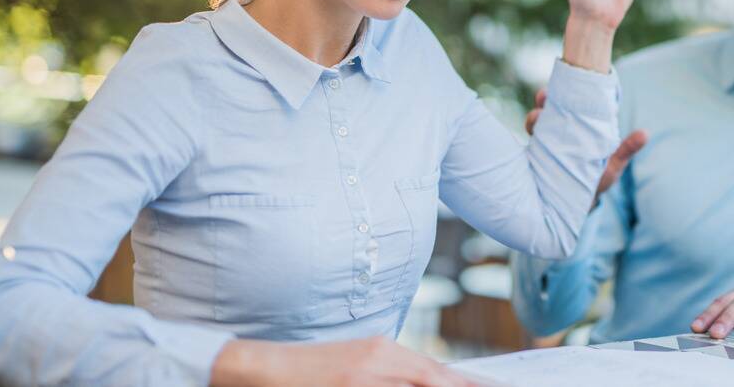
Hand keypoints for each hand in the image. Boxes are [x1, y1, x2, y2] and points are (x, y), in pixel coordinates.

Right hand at [211, 336, 475, 386]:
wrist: (264, 367)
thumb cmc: (313, 369)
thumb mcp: (359, 362)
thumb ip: (395, 373)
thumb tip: (434, 379)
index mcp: (383, 351)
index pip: (437, 371)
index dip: (469, 383)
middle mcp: (377, 362)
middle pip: (432, 379)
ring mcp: (362, 379)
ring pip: (417, 386)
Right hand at [525, 87, 646, 200]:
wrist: (578, 203)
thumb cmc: (597, 179)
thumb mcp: (612, 165)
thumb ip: (625, 150)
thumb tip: (644, 133)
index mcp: (578, 127)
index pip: (570, 104)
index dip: (565, 92)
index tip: (565, 85)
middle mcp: (561, 131)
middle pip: (549, 108)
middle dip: (544, 100)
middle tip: (544, 96)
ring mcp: (546, 143)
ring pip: (535, 123)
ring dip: (534, 118)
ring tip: (536, 121)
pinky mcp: (536, 157)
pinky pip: (528, 145)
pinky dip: (528, 139)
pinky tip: (527, 142)